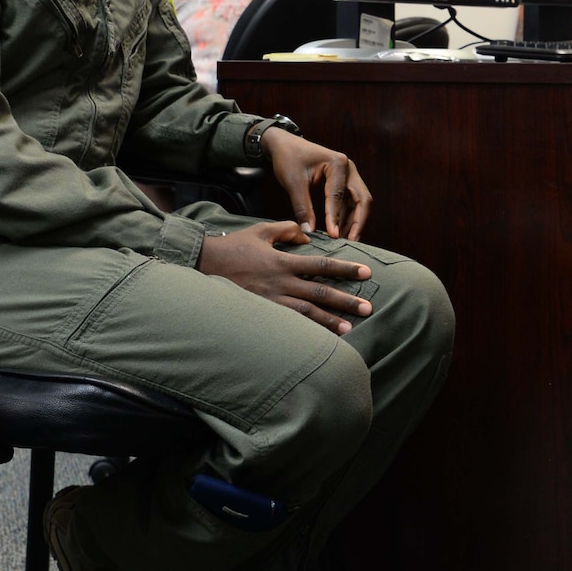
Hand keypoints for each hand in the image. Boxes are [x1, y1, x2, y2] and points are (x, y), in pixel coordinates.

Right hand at [198, 221, 372, 332]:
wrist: (202, 265)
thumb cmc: (233, 247)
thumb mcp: (261, 231)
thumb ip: (287, 230)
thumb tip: (307, 237)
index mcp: (284, 261)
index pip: (322, 265)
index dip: (346, 269)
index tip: (367, 272)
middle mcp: (281, 283)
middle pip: (320, 293)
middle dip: (346, 301)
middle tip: (369, 309)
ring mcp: (270, 300)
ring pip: (306, 313)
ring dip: (329, 322)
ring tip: (349, 329)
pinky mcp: (260, 313)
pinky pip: (287, 324)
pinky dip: (304, 331)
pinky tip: (317, 340)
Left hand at [261, 126, 371, 239]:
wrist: (284, 144)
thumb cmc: (288, 158)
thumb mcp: (293, 183)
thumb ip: (302, 207)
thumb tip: (309, 231)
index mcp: (338, 163)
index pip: (339, 195)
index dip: (336, 217)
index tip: (332, 235)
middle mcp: (349, 168)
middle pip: (362, 198)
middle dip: (357, 221)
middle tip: (350, 241)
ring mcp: (349, 174)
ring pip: (359, 201)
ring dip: (353, 221)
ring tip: (343, 239)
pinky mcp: (344, 181)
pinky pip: (350, 201)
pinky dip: (347, 216)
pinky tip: (339, 230)